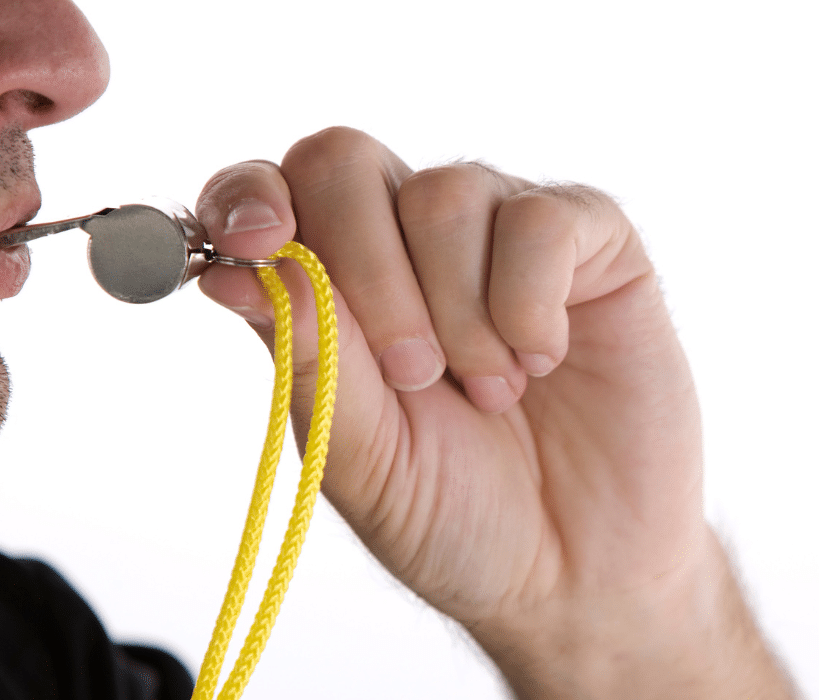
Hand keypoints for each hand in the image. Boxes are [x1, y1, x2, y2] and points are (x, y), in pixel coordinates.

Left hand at [195, 127, 793, 697]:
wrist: (582, 576)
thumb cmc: (463, 521)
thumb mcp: (365, 459)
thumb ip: (308, 360)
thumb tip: (227, 273)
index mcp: (336, 289)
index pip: (268, 193)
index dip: (246, 198)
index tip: (252, 241)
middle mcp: (412, 242)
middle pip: (344, 161)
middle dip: (365, 270)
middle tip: (413, 376)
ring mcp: (501, 232)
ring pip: (445, 193)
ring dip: (460, 313)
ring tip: (493, 394)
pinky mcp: (592, 241)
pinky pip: (540, 220)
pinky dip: (530, 302)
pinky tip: (544, 358)